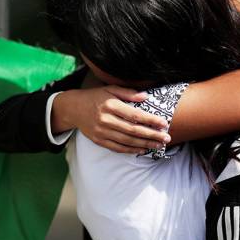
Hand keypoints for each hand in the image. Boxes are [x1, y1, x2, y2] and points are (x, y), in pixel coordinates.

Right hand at [52, 86, 170, 152]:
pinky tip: (142, 149)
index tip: (164, 123)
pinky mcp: (98, 140)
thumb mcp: (109, 89)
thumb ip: (127, 92)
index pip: (134, 115)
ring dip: (144, 144)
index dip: (150, 120)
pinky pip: (117, 147)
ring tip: (158, 145)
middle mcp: (105, 120)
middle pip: (133, 130)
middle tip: (166, 138)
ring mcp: (101, 131)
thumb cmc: (94, 97)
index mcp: (110, 105)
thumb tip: (145, 97)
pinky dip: (130, 150)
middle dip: (151, 135)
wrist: (73, 109)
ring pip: (126, 141)